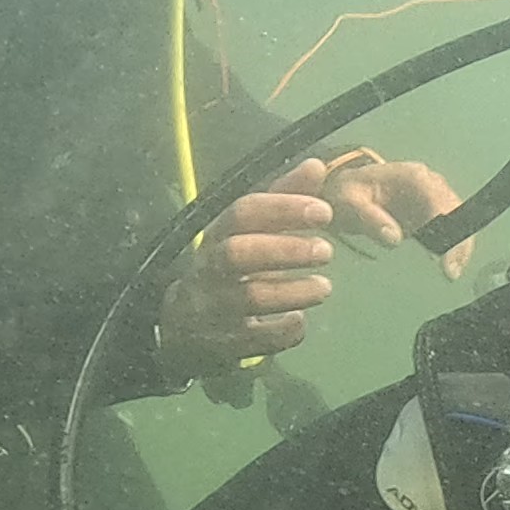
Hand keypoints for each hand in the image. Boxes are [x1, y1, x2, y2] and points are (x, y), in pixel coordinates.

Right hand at [155, 152, 471, 376]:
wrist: (182, 328)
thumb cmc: (227, 269)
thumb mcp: (249, 232)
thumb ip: (282, 200)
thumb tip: (317, 165)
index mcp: (217, 235)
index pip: (243, 212)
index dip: (283, 209)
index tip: (324, 212)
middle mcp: (209, 268)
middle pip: (239, 253)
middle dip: (285, 250)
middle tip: (327, 251)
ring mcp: (213, 307)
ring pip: (249, 297)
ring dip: (292, 292)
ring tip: (325, 287)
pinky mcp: (221, 344)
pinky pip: (254, 340)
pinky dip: (281, 332)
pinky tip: (299, 323)